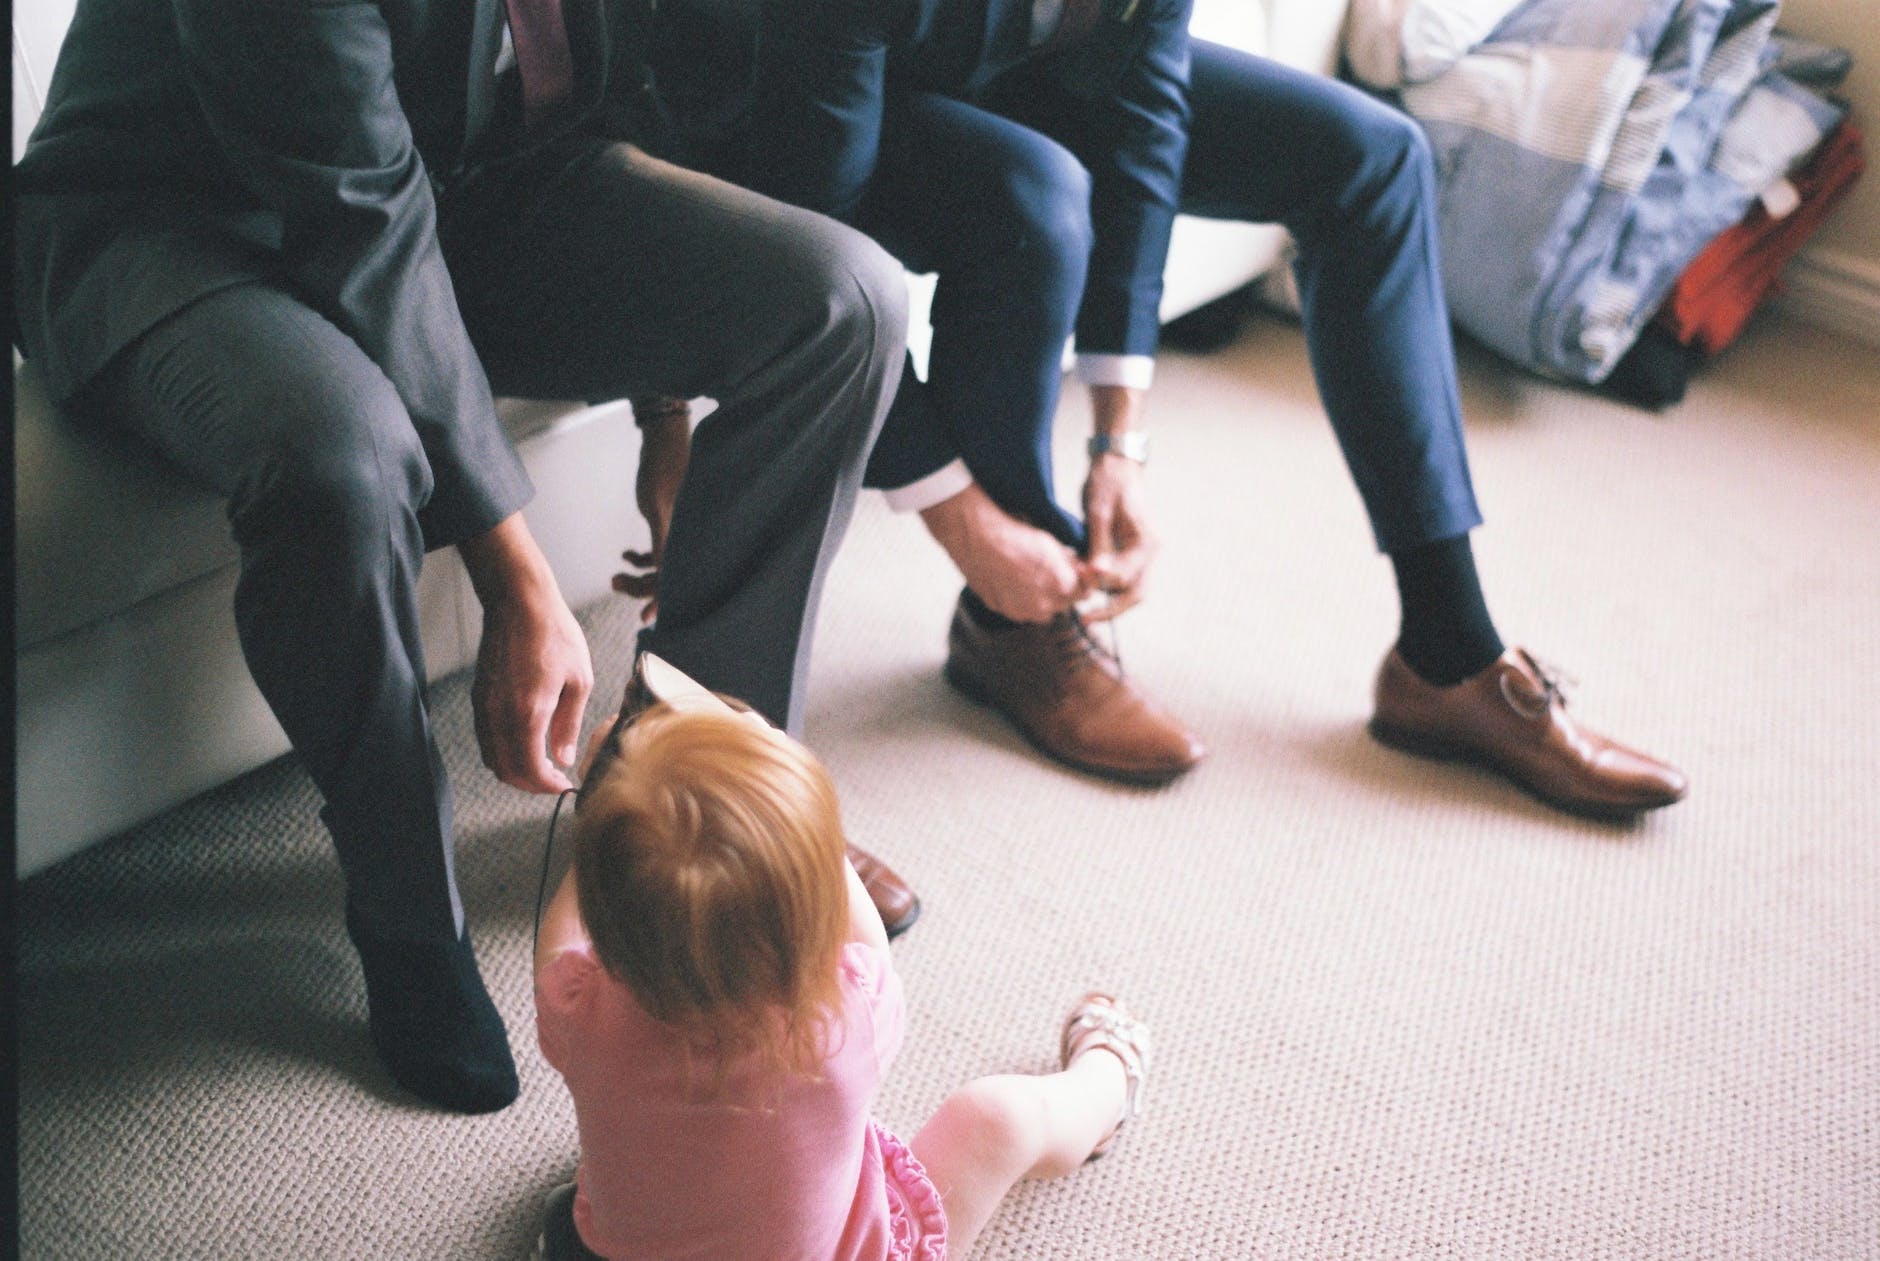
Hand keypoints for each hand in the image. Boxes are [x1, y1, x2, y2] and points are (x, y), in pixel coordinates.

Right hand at [461, 515, 594, 792]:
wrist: (519, 603)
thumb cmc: (554, 635)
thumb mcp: (579, 680)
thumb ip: (568, 724)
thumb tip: (563, 758)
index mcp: (527, 713)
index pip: (529, 770)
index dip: (546, 786)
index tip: (563, 785)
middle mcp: (499, 715)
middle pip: (506, 771)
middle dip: (530, 784)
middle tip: (553, 780)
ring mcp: (484, 707)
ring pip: (491, 758)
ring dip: (514, 769)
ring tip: (541, 764)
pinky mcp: (478, 697)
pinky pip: (485, 739)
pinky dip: (502, 751)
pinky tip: (525, 743)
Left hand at [613, 396, 691, 622]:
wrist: (663, 439)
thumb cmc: (663, 469)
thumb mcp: (658, 508)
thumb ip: (664, 543)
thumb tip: (664, 577)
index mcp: (691, 537)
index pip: (680, 579)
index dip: (664, 602)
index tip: (645, 619)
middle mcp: (690, 539)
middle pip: (670, 579)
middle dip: (642, 588)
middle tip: (615, 584)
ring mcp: (682, 534)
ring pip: (663, 570)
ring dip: (640, 576)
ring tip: (616, 576)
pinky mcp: (673, 525)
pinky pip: (661, 555)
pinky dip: (643, 560)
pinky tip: (627, 557)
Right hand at [920, 481, 1091, 622]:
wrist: (977, 537)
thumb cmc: (1016, 534)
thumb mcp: (1052, 542)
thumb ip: (1072, 562)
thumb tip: (1082, 569)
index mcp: (1062, 586)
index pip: (1085, 593)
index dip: (1081, 581)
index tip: (1075, 572)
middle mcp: (1044, 605)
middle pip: (1065, 604)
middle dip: (1063, 591)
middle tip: (1050, 571)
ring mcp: (1022, 611)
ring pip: (1043, 611)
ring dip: (1043, 599)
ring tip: (1030, 576)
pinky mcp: (1003, 611)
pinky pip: (1021, 611)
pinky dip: (1021, 600)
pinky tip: (1013, 581)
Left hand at [1081, 452, 1157, 620]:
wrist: (1116, 464)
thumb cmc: (1108, 482)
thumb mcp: (1099, 512)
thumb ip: (1099, 545)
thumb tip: (1096, 575)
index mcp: (1146, 543)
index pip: (1126, 579)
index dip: (1101, 585)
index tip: (1078, 582)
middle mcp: (1149, 552)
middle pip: (1136, 594)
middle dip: (1111, 609)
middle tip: (1085, 618)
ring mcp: (1141, 553)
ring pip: (1130, 589)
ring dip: (1109, 598)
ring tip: (1082, 604)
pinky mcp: (1130, 551)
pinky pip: (1122, 577)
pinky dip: (1106, 585)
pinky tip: (1086, 585)